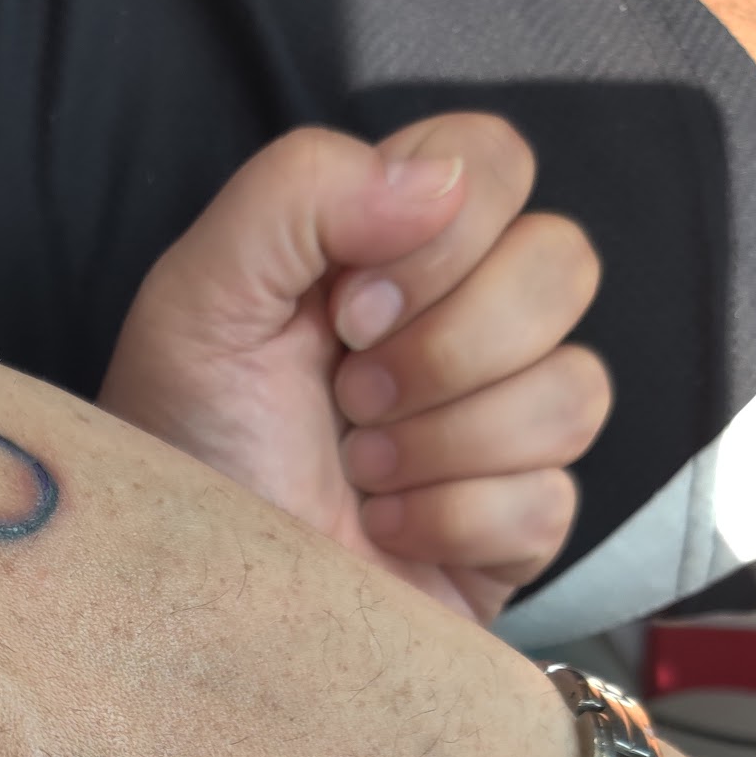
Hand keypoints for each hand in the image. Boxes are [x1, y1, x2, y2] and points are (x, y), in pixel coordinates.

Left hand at [98, 114, 611, 622]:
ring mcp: (498, 434)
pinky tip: (382, 533)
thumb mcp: (198, 296)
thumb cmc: (182, 446)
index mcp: (390, 251)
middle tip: (350, 398)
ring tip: (358, 473)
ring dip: (442, 441)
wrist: (185, 592)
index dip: (444, 232)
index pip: (496, 164)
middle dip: (446, 344)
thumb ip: (302, 189)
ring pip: (574, 389)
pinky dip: (448, 521)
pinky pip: (548, 501)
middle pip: (563, 266)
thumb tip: (445, 183)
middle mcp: (460, 329)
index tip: (347, 309)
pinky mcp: (511, 535)